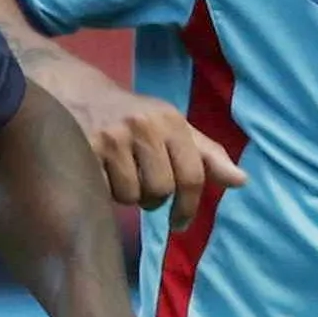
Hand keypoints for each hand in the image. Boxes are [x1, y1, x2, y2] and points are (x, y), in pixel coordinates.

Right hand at [42, 62, 243, 211]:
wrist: (76, 93)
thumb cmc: (132, 118)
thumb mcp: (172, 128)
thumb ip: (206, 155)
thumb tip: (241, 182)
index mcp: (170, 121)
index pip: (191, 176)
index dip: (188, 206)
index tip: (180, 223)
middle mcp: (144, 126)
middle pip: (160, 190)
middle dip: (152, 198)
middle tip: (141, 185)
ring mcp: (112, 137)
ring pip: (131, 195)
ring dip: (125, 195)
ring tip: (117, 176)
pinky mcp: (84, 150)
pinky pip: (103, 192)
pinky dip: (102, 191)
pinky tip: (98, 174)